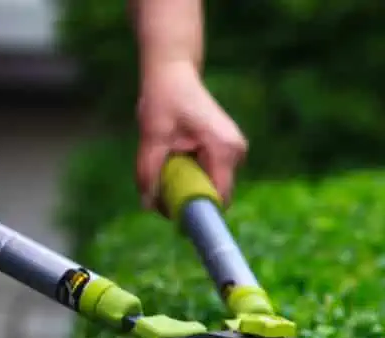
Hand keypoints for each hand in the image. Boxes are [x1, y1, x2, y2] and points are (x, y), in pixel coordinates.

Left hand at [134, 61, 246, 210]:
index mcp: (224, 149)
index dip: (197, 210)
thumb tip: (147, 205)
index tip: (174, 216)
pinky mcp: (229, 151)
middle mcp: (236, 152)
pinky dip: (194, 176)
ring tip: (169, 167)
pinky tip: (178, 161)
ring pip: (214, 186)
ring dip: (191, 185)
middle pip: (217, 194)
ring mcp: (235, 152)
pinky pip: (213, 175)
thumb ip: (149, 171)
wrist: (175, 73)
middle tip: (162, 191)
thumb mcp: (152, 135)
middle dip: (190, 198)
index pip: (218, 196)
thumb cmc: (164, 98)